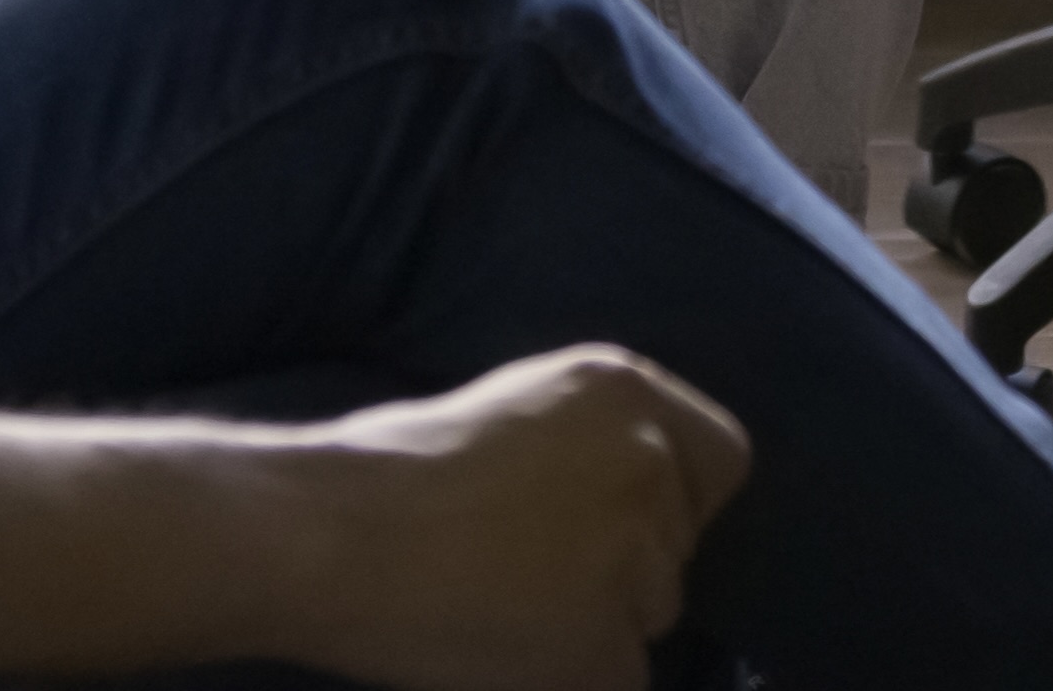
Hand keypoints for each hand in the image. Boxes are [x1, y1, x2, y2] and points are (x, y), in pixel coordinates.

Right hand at [291, 343, 751, 684]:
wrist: (330, 538)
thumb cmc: (389, 471)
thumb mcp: (520, 407)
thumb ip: (593, 440)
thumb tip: (631, 495)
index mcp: (626, 391)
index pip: (721, 462)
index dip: (678, 505)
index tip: (624, 531)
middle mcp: (648, 462)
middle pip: (678, 550)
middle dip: (623, 573)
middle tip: (532, 582)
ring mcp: (632, 556)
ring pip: (651, 619)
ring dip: (597, 629)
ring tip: (508, 617)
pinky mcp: (605, 645)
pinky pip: (620, 679)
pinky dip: (572, 679)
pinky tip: (505, 655)